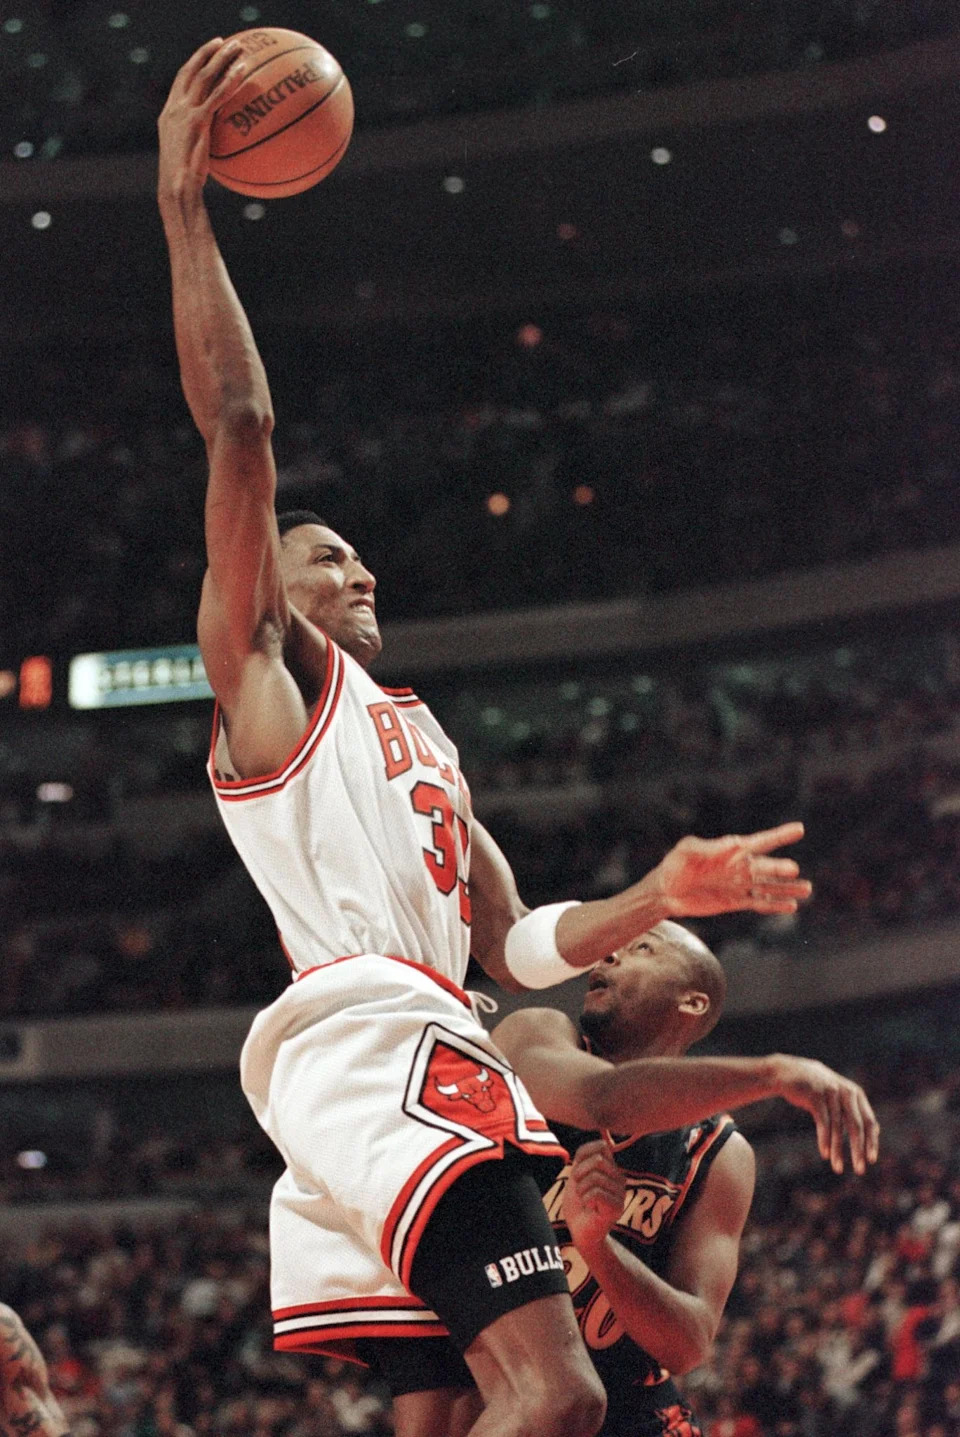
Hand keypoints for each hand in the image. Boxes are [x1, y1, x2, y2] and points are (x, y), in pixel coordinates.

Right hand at [157, 37, 247, 200]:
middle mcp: (174, 108)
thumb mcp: (190, 156)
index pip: (181, 79)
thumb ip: (200, 141)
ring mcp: (184, 113)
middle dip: (207, 52)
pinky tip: (243, 72)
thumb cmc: (185, 181)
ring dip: (221, 59)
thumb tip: (219, 144)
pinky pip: (217, 96)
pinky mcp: (196, 122)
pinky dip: (230, 81)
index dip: (194, 62)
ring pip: (204, 76)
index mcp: (170, 113)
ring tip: (238, 48)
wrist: (177, 188)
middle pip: (191, 70)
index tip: (208, 51)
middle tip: (224, 42)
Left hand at [562, 1139, 625, 1254]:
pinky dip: (585, 1200)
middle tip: (580, 1190)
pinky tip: (590, 1208)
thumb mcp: (578, 1173)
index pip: (600, 1147)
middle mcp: (620, 1179)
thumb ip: (586, 1155)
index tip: (579, 1176)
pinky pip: (596, 1193)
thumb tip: (603, 1136)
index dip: (582, 1159)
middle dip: (580, 1175)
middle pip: (597, 1161)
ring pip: (595, 1177)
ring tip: (586, 1201)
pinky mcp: (617, 1208)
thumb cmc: (578, 1203)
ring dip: (582, 1190)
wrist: (579, 1231)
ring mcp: (621, 1194)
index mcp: (612, 1169)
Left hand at [652, 822, 811, 917]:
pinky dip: (774, 905)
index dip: (779, 835)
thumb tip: (733, 844)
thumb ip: (710, 848)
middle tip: (794, 869)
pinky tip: (791, 907)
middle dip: (780, 868)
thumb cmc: (675, 865)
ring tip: (807, 889)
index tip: (799, 829)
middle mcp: (739, 866)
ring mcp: (739, 885)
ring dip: (786, 888)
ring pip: (768, 886)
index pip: (760, 841)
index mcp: (731, 850)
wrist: (665, 891)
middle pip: (766, 867)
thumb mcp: (688, 851)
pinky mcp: (735, 902)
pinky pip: (759, 903)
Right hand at [772, 1054, 879, 1175]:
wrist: (786, 1072)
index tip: (871, 1161)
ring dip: (838, 1150)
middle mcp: (846, 1092)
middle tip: (860, 1170)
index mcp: (856, 1093)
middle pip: (856, 1126)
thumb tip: (876, 1131)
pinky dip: (824, 1140)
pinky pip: (823, 1122)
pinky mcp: (815, 1095)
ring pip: (837, 1127)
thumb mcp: (838, 1095)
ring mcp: (830, 1092)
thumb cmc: (816, 1088)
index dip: (871, 1142)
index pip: (869, 1122)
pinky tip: (825, 1154)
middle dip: (858, 1150)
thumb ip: (855, 1111)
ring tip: (838, 1168)